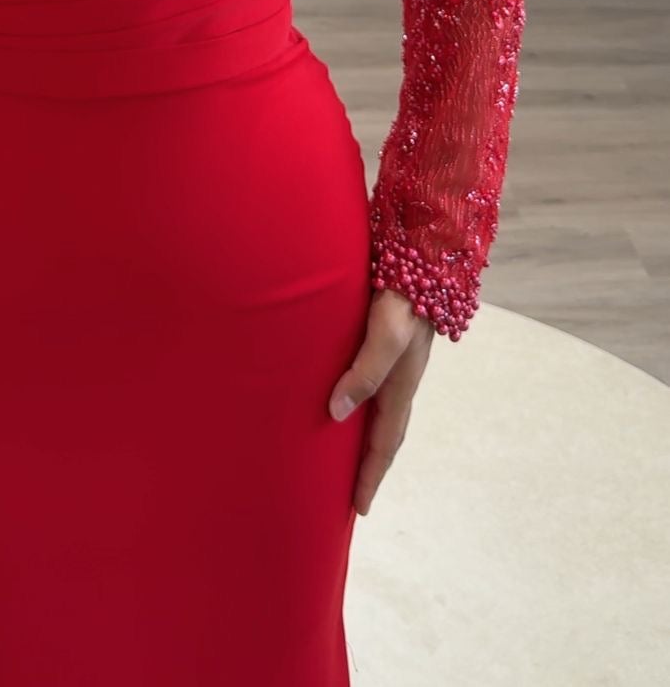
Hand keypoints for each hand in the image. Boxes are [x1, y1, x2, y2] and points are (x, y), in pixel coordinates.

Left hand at [329, 287, 434, 516]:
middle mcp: (399, 376)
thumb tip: (337, 412)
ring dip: (364, 434)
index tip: (359, 509)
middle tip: (348, 493)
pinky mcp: (384, 337)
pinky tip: (343, 396)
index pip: (383, 443)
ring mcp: (394, 358)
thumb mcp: (387, 333)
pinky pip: (372, 383)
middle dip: (369, 464)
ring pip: (378, 408)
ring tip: (340, 453)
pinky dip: (360, 401)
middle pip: (384, 432)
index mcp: (401, 384)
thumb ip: (365, 370)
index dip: (370, 476)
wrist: (422, 250)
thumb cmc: (403, 292)